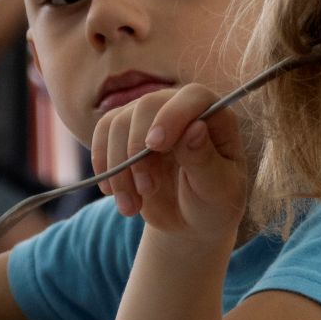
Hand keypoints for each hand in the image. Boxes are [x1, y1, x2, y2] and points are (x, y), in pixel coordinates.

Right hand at [90, 84, 247, 244]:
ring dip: (119, 167)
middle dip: (138, 150)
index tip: (155, 146)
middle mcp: (180, 109)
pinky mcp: (126, 133)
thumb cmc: (212, 204)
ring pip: (119, 123)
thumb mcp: (218, 190)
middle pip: (147, 106)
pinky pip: (102, 134)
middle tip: (147, 190)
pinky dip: (103, 165)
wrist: (189, 222)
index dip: (172, 116)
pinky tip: (112, 191)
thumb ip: (206, 160)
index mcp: (215, 117)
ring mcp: (151, 119)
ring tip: (132, 206)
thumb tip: (196, 128)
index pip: (193, 98)